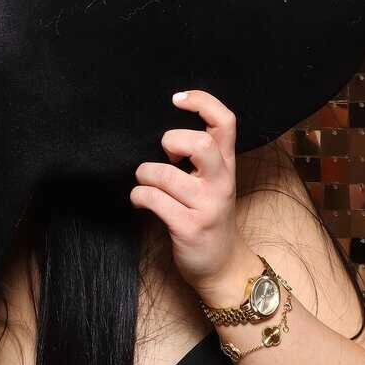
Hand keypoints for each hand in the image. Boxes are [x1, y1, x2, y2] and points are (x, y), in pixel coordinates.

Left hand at [129, 89, 248, 296]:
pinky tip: (139, 200)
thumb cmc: (209, 216)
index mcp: (226, 165)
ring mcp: (207, 206)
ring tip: (143, 182)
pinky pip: (153, 200)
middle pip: (201, 144)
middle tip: (165, 155)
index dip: (202, 102)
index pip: (226, 121)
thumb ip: (199, 156)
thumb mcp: (214, 181)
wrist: (223, 266)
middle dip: (172, 141)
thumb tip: (162, 131)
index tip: (176, 99)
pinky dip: (138, 196)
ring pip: (165, 175)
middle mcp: (221, 182)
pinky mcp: (190, 227)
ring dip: (144, 174)